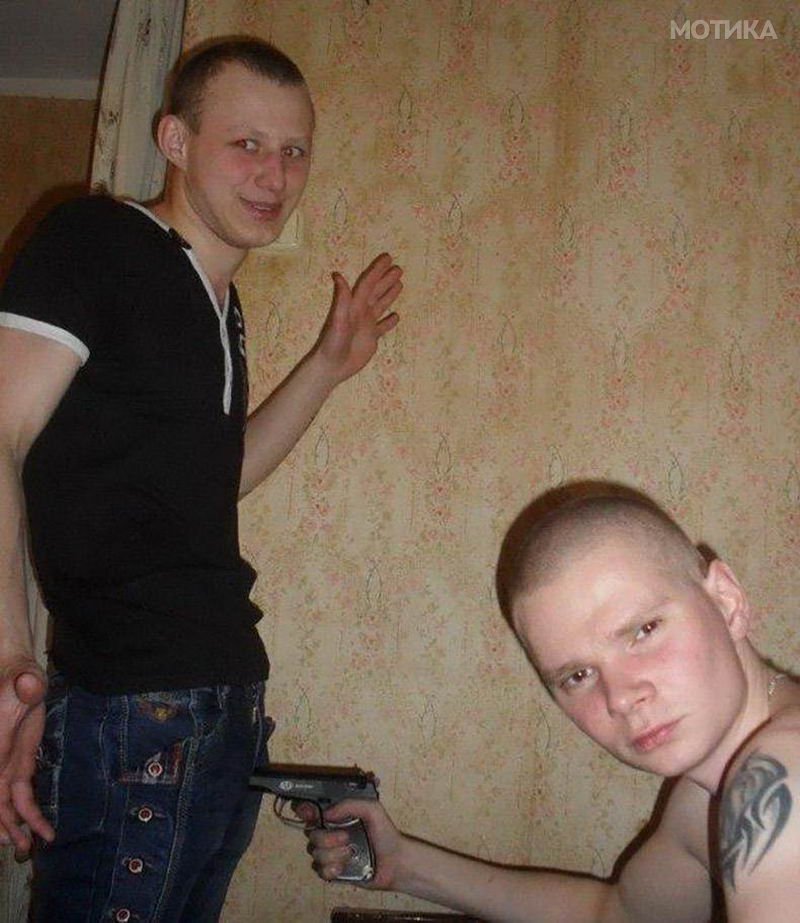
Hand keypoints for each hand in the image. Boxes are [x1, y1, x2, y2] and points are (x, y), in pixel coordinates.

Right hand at [0, 659, 53, 854]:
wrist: (18, 675)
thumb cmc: (18, 678)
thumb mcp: (24, 680)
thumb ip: (27, 686)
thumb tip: (29, 685)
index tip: (6, 828)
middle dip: (4, 824)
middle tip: (21, 845)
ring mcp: (5, 763)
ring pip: (5, 802)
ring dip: (14, 824)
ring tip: (28, 844)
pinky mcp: (18, 761)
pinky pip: (19, 791)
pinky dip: (27, 809)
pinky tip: (37, 824)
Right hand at [299, 798, 404, 889]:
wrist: (395, 863)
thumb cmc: (386, 834)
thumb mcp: (372, 810)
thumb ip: (350, 804)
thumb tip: (327, 813)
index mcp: (339, 816)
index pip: (313, 810)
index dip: (305, 811)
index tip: (311, 815)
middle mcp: (331, 833)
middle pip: (310, 833)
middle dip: (327, 838)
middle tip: (346, 838)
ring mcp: (331, 852)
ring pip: (314, 853)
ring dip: (333, 854)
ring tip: (350, 853)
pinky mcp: (333, 870)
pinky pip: (319, 870)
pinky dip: (330, 869)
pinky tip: (343, 867)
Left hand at [314, 253, 402, 384]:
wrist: (333, 366)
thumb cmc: (333, 344)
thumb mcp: (338, 319)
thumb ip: (341, 298)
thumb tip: (337, 275)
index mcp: (354, 305)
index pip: (368, 283)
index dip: (378, 270)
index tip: (388, 258)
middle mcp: (361, 312)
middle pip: (376, 291)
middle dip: (387, 279)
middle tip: (399, 268)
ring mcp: (366, 325)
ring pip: (380, 305)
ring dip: (389, 294)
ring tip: (400, 284)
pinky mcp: (371, 338)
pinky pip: (383, 327)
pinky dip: (390, 321)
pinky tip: (396, 316)